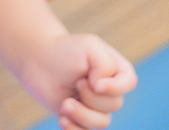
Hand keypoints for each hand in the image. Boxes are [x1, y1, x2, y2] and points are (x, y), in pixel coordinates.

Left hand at [17, 33, 136, 129]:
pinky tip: (62, 118)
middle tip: (76, 82)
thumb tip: (101, 89)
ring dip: (82, 114)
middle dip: (92, 97)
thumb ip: (105, 65)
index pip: (130, 83)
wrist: (38, 61)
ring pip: (102, 122)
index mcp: (116, 69)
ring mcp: (95, 105)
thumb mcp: (89, 47)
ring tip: (65, 104)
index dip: (115, 88)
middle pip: (114, 104)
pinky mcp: (80, 118)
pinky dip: (74, 129)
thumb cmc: (65, 51)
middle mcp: (109, 89)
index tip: (94, 82)